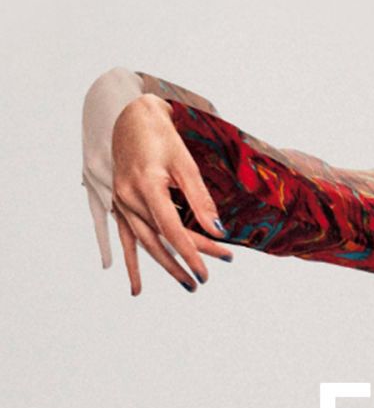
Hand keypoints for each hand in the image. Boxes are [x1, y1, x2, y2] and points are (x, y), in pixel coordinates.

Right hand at [110, 94, 233, 294]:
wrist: (130, 118)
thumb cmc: (161, 137)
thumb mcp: (185, 163)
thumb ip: (201, 199)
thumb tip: (218, 231)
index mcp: (146, 185)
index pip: (173, 229)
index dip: (192, 251)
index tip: (211, 268)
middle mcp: (129, 198)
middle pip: (162, 239)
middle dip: (186, 260)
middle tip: (207, 278)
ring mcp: (122, 203)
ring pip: (146, 243)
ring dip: (166, 266)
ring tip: (188, 284)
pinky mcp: (120, 205)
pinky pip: (127, 241)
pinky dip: (133, 265)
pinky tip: (137, 289)